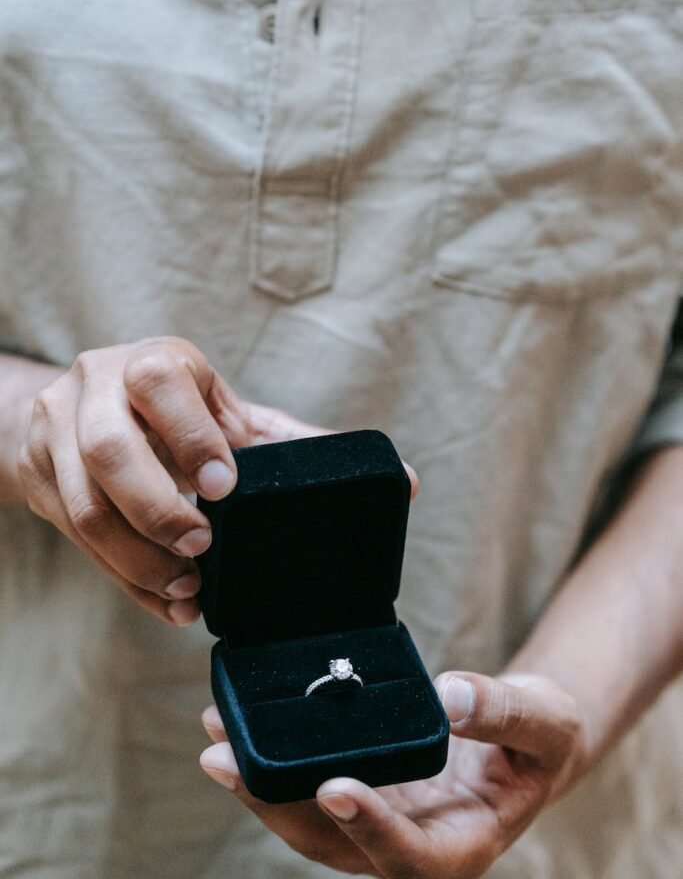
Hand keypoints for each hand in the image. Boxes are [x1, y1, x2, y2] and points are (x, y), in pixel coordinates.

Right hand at [15, 336, 332, 624]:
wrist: (83, 404)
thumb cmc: (171, 407)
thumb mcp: (219, 407)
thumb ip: (281, 439)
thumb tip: (371, 468)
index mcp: (148, 361)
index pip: (158, 384)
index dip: (192, 438)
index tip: (224, 489)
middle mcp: (92, 386)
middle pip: (109, 452)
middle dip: (159, 511)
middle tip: (202, 548)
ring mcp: (54, 431)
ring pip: (87, 509)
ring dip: (141, 560)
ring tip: (187, 586)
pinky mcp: (37, 475)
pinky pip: (76, 541)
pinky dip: (126, 578)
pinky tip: (166, 598)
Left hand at [199, 671, 587, 877]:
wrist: (525, 738)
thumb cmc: (542, 737)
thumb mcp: (546, 720)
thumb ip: (504, 712)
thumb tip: (452, 696)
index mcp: (462, 843)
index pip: (409, 856)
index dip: (371, 828)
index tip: (334, 788)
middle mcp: (412, 843)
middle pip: (336, 843)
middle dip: (278, 806)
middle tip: (225, 760)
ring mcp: (383, 819)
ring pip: (311, 820)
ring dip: (261, 785)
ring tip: (217, 738)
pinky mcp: (367, 789)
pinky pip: (313, 783)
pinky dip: (276, 761)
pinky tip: (240, 728)